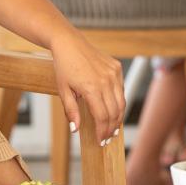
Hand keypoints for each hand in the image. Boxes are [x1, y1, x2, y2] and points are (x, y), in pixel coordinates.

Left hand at [49, 28, 124, 143]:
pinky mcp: (117, 67)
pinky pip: (121, 89)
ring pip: (121, 101)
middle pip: (114, 111)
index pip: (102, 116)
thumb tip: (75, 129)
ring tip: (114, 128)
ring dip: (118, 117)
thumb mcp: (63, 90)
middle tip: (108, 138)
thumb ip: (71, 111)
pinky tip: (114, 109)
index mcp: (91, 88)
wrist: (69, 43)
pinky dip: (119, 101)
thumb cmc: (64, 66)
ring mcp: (113, 73)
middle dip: (111, 128)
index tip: (100, 141)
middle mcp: (106, 81)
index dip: (102, 131)